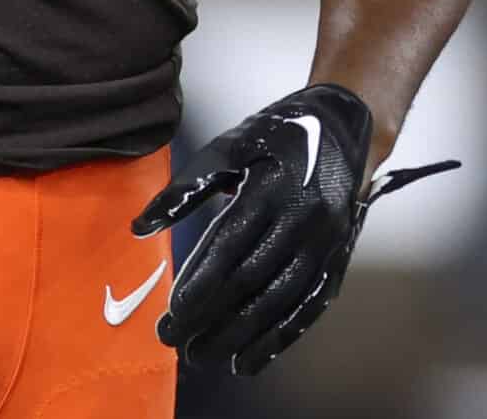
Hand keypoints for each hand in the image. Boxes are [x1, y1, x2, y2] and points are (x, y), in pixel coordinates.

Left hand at [133, 84, 455, 375]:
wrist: (344, 127)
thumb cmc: (277, 136)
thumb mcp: (227, 147)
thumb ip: (185, 189)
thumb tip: (141, 228)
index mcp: (272, 189)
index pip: (230, 246)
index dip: (200, 283)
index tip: (172, 313)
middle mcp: (304, 220)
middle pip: (254, 280)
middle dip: (213, 317)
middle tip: (177, 343)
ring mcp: (326, 244)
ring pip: (282, 301)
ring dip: (243, 335)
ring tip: (207, 357)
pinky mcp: (338, 259)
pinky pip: (309, 306)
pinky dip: (282, 337)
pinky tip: (253, 358)